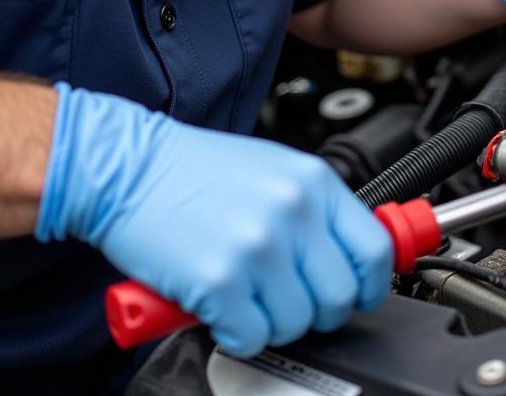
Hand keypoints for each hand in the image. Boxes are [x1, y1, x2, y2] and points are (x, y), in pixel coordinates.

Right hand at [36, 84, 391, 358]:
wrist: (129, 168)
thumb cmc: (197, 170)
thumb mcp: (276, 170)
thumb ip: (316, 208)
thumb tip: (350, 252)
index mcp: (315, 181)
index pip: (376, 249)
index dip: (373, 284)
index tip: (361, 295)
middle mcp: (294, 211)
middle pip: (340, 295)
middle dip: (318, 312)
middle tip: (290, 301)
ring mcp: (259, 247)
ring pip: (297, 323)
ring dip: (272, 323)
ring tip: (247, 297)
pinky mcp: (219, 280)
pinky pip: (251, 337)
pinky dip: (236, 334)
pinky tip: (221, 308)